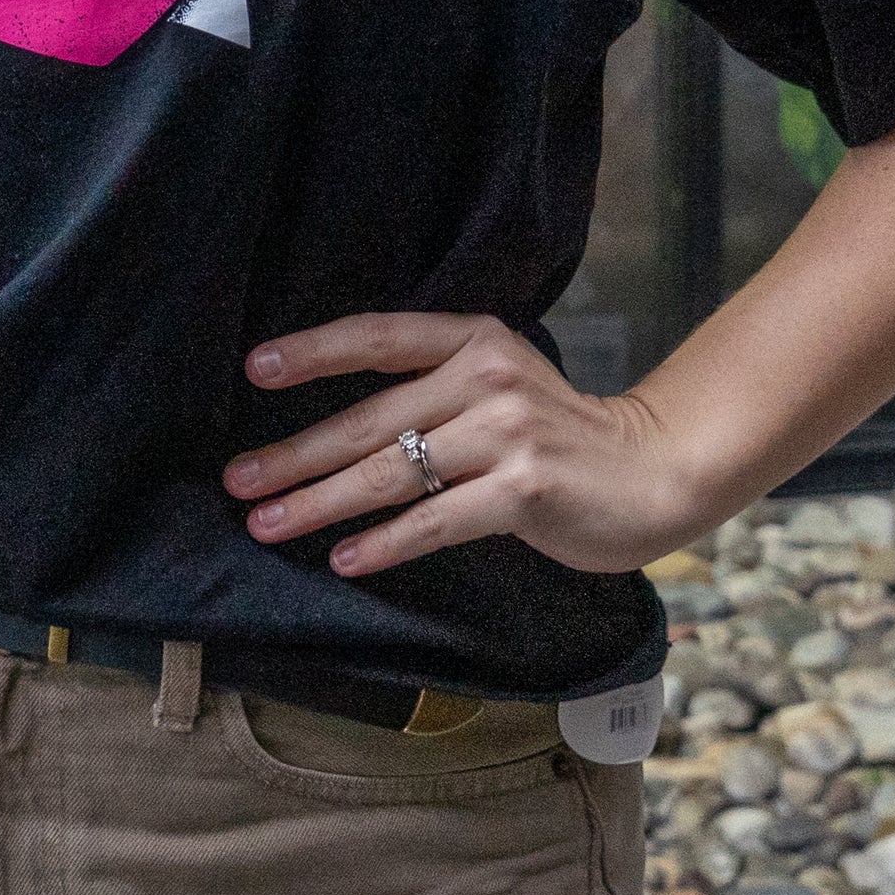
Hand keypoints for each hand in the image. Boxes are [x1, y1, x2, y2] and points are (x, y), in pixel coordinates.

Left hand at [222, 313, 713, 577]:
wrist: (656, 470)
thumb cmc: (564, 437)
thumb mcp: (501, 386)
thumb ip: (436, 392)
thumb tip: (339, 431)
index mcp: (476, 340)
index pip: (379, 337)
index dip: (314, 352)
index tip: (255, 368)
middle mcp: (488, 376)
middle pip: (370, 418)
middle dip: (295, 454)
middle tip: (238, 480)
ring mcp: (507, 432)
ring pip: (391, 472)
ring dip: (320, 502)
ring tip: (268, 522)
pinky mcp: (523, 489)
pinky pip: (434, 521)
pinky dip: (383, 543)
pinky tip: (343, 558)